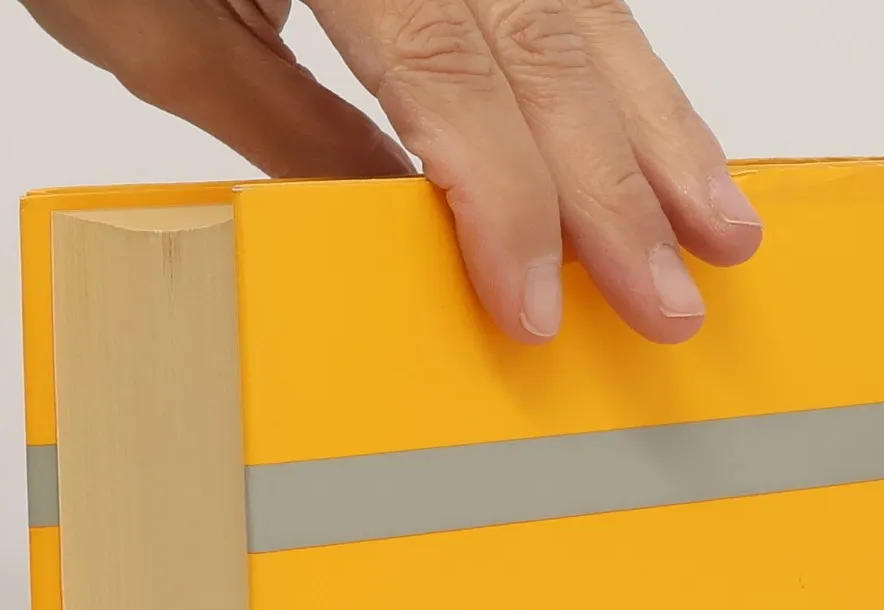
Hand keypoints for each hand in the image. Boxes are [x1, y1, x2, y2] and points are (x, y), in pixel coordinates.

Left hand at [17, 0, 762, 344]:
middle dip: (618, 180)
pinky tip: (659, 142)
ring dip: (655, 123)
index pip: (445, 63)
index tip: (537, 305)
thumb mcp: (164, 38)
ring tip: (718, 224)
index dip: (507, 193)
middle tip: (673, 299)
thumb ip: (294, 129)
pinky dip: (614, 72)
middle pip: (540, 35)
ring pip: (578, 3)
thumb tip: (411, 234)